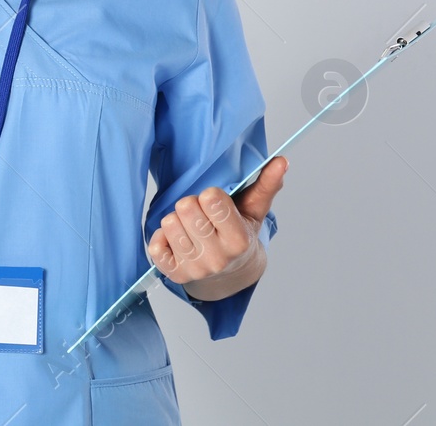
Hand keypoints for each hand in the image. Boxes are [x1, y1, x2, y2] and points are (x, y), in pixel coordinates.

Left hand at [148, 156, 286, 300]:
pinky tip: (176, 238)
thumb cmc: (240, 233)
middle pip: (185, 208)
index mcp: (239, 240)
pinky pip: (154, 247)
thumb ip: (266, 185)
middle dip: (191, 203)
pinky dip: (161, 237)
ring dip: (176, 219)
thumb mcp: (254, 210)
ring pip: (169, 223)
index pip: (211, 201)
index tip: (214, 199)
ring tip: (190, 225)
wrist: (231, 274)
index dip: (209, 194)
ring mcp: (195, 269)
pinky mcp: (175, 275)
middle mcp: (217, 258)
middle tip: (201, 212)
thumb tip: (281, 161)